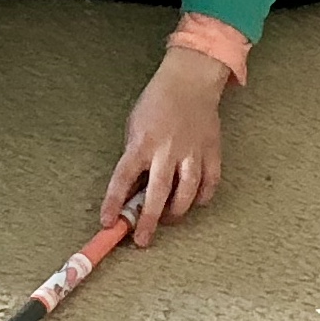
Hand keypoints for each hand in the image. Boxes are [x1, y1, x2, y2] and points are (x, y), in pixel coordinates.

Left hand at [103, 46, 224, 245]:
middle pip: (158, 193)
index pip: (122, 178)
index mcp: (142, 143)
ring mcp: (192, 152)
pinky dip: (202, 197)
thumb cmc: (157, 103)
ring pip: (187, 193)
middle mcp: (167, 150)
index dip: (114, 203)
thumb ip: (134, 157)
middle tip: (142, 239)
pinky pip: (209, 183)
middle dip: (148, 220)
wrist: (190, 81)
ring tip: (168, 219)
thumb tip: (133, 189)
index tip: (108, 222)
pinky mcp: (211, 152)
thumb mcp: (135, 126)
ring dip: (176, 212)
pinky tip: (194, 202)